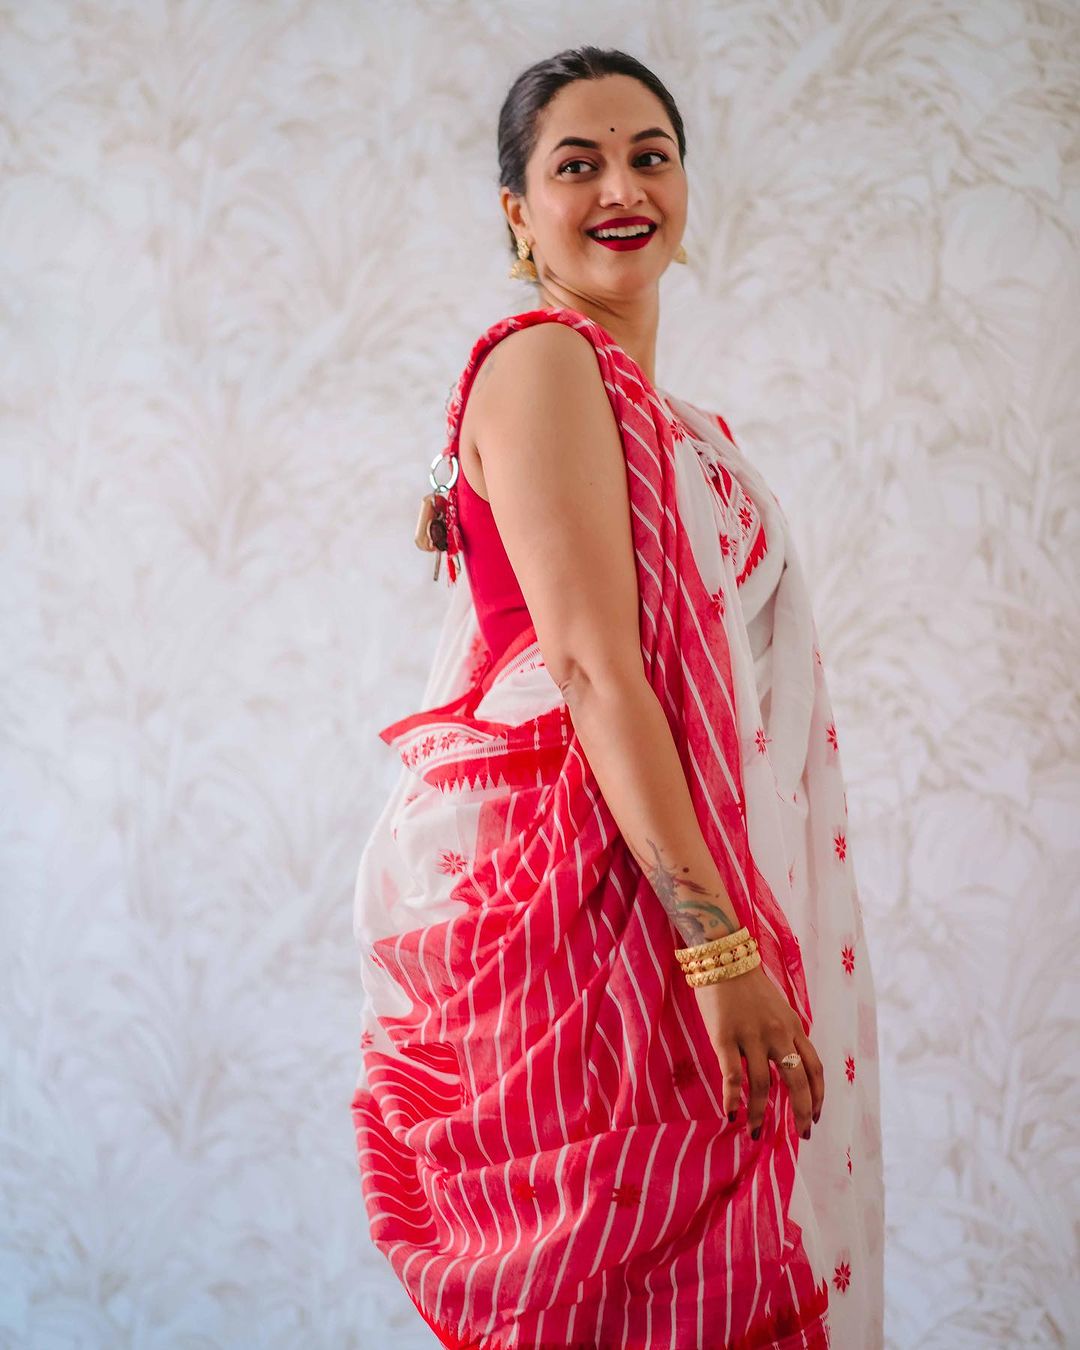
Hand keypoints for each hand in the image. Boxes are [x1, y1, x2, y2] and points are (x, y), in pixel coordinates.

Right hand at [692, 963, 823, 1138]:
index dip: (818, 1096)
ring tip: (755, 1133)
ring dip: (760, 1113)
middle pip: (797, 1082)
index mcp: (793, 1026)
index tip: (815, 1117)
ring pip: (763, 1084)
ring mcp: (751, 1035)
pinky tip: (731, 1113)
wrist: (723, 957)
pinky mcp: (725, 1037)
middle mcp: (778, 1033)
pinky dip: (732, 1098)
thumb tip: (789, 1066)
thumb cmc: (748, 984)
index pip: (814, 1068)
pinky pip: (732, 1075)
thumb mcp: (779, 1007)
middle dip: (801, 1113)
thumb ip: (787, 1034)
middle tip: (800, 1135)